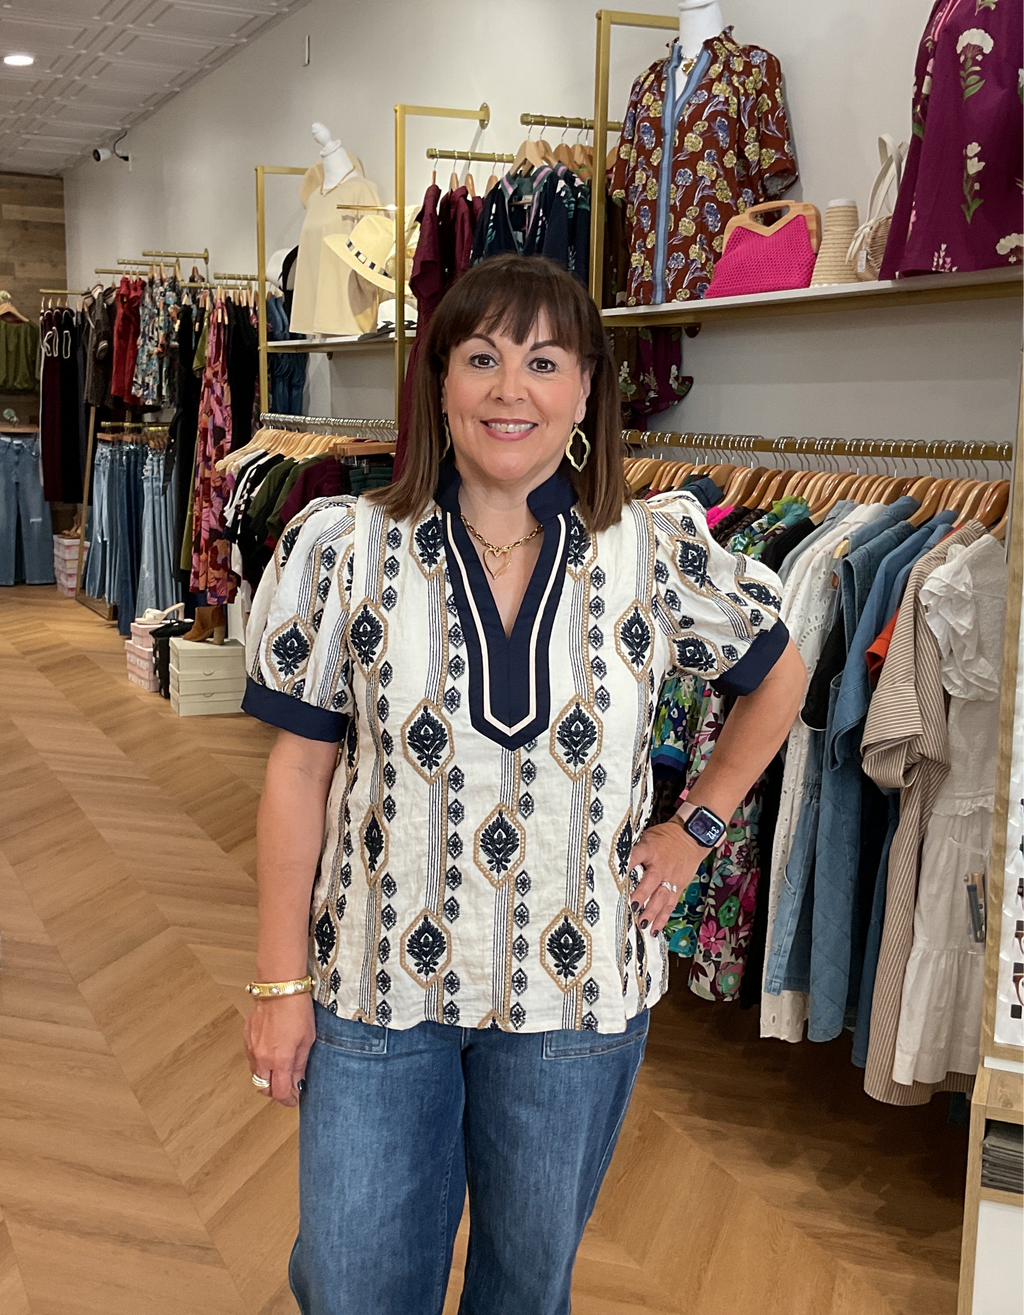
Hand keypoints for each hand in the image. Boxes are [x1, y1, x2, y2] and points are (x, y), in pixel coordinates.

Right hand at [244, 992, 314, 1106]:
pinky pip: (252, 1059)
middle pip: (264, 1088)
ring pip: (256, 1075)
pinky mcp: (246, 1038)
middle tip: (287, 1088)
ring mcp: (251, 1049)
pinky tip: (271, 1054)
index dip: (287, 1101)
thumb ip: (300, 1064)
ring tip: (280, 1070)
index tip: (294, 1100)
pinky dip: (260, 1063)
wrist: (278, 988)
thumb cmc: (297, 1010)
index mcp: (280, 1060)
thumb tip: (298, 1083)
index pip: (279, 1093)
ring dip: (267, 1078)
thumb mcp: (307, 1039)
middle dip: (275, 1092)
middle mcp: (262, 1058)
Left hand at [627, 819, 709, 934]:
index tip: (616, 874)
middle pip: (650, 880)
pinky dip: (662, 918)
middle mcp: (660, 865)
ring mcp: (670, 878)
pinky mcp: (678, 887)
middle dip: (641, 894)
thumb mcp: (648, 837)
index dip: (627, 864)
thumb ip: (634, 850)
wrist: (692, 837)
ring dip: (651, 911)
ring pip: (661, 896)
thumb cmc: (665, 838)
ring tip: (641, 923)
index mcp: (650, 849)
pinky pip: (670, 904)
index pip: (636, 855)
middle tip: (632, 906)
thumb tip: (613, 860)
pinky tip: (654, 929)